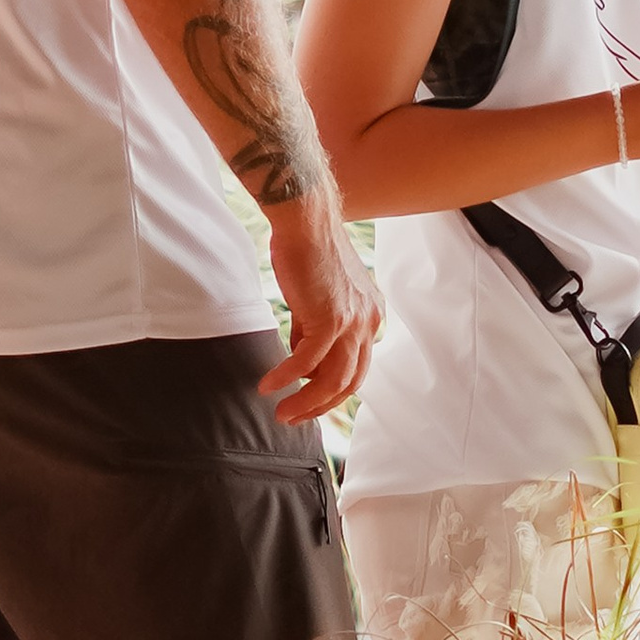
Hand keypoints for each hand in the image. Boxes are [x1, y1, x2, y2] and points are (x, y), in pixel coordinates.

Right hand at [263, 196, 382, 424]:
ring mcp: (353, 322)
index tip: (309, 403)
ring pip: (333, 381)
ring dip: (306, 403)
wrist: (306, 221)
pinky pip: (306, 362)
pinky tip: (268, 385)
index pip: (356, 367)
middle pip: (350, 382)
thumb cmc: (307, 251)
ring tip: (282, 413)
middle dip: (320, 407)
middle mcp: (369, 321)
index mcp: (371, 316)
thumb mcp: (319, 297)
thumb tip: (302, 359)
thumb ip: (315, 328)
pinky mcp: (330, 319)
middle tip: (293, 418)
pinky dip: (285, 378)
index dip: (332, 390)